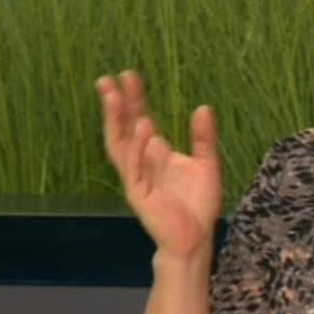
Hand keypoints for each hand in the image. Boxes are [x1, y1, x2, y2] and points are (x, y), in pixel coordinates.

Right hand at [95, 70, 221, 258]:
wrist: (196, 239)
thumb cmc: (198, 204)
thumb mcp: (206, 164)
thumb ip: (203, 138)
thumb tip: (202, 107)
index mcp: (155, 153)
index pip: (139, 119)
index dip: (133, 99)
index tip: (127, 75)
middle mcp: (141, 162)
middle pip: (123, 128)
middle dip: (115, 105)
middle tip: (107, 79)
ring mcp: (136, 178)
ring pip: (120, 146)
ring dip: (117, 122)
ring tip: (116, 97)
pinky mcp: (139, 195)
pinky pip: (134, 169)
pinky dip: (137, 149)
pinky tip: (142, 129)